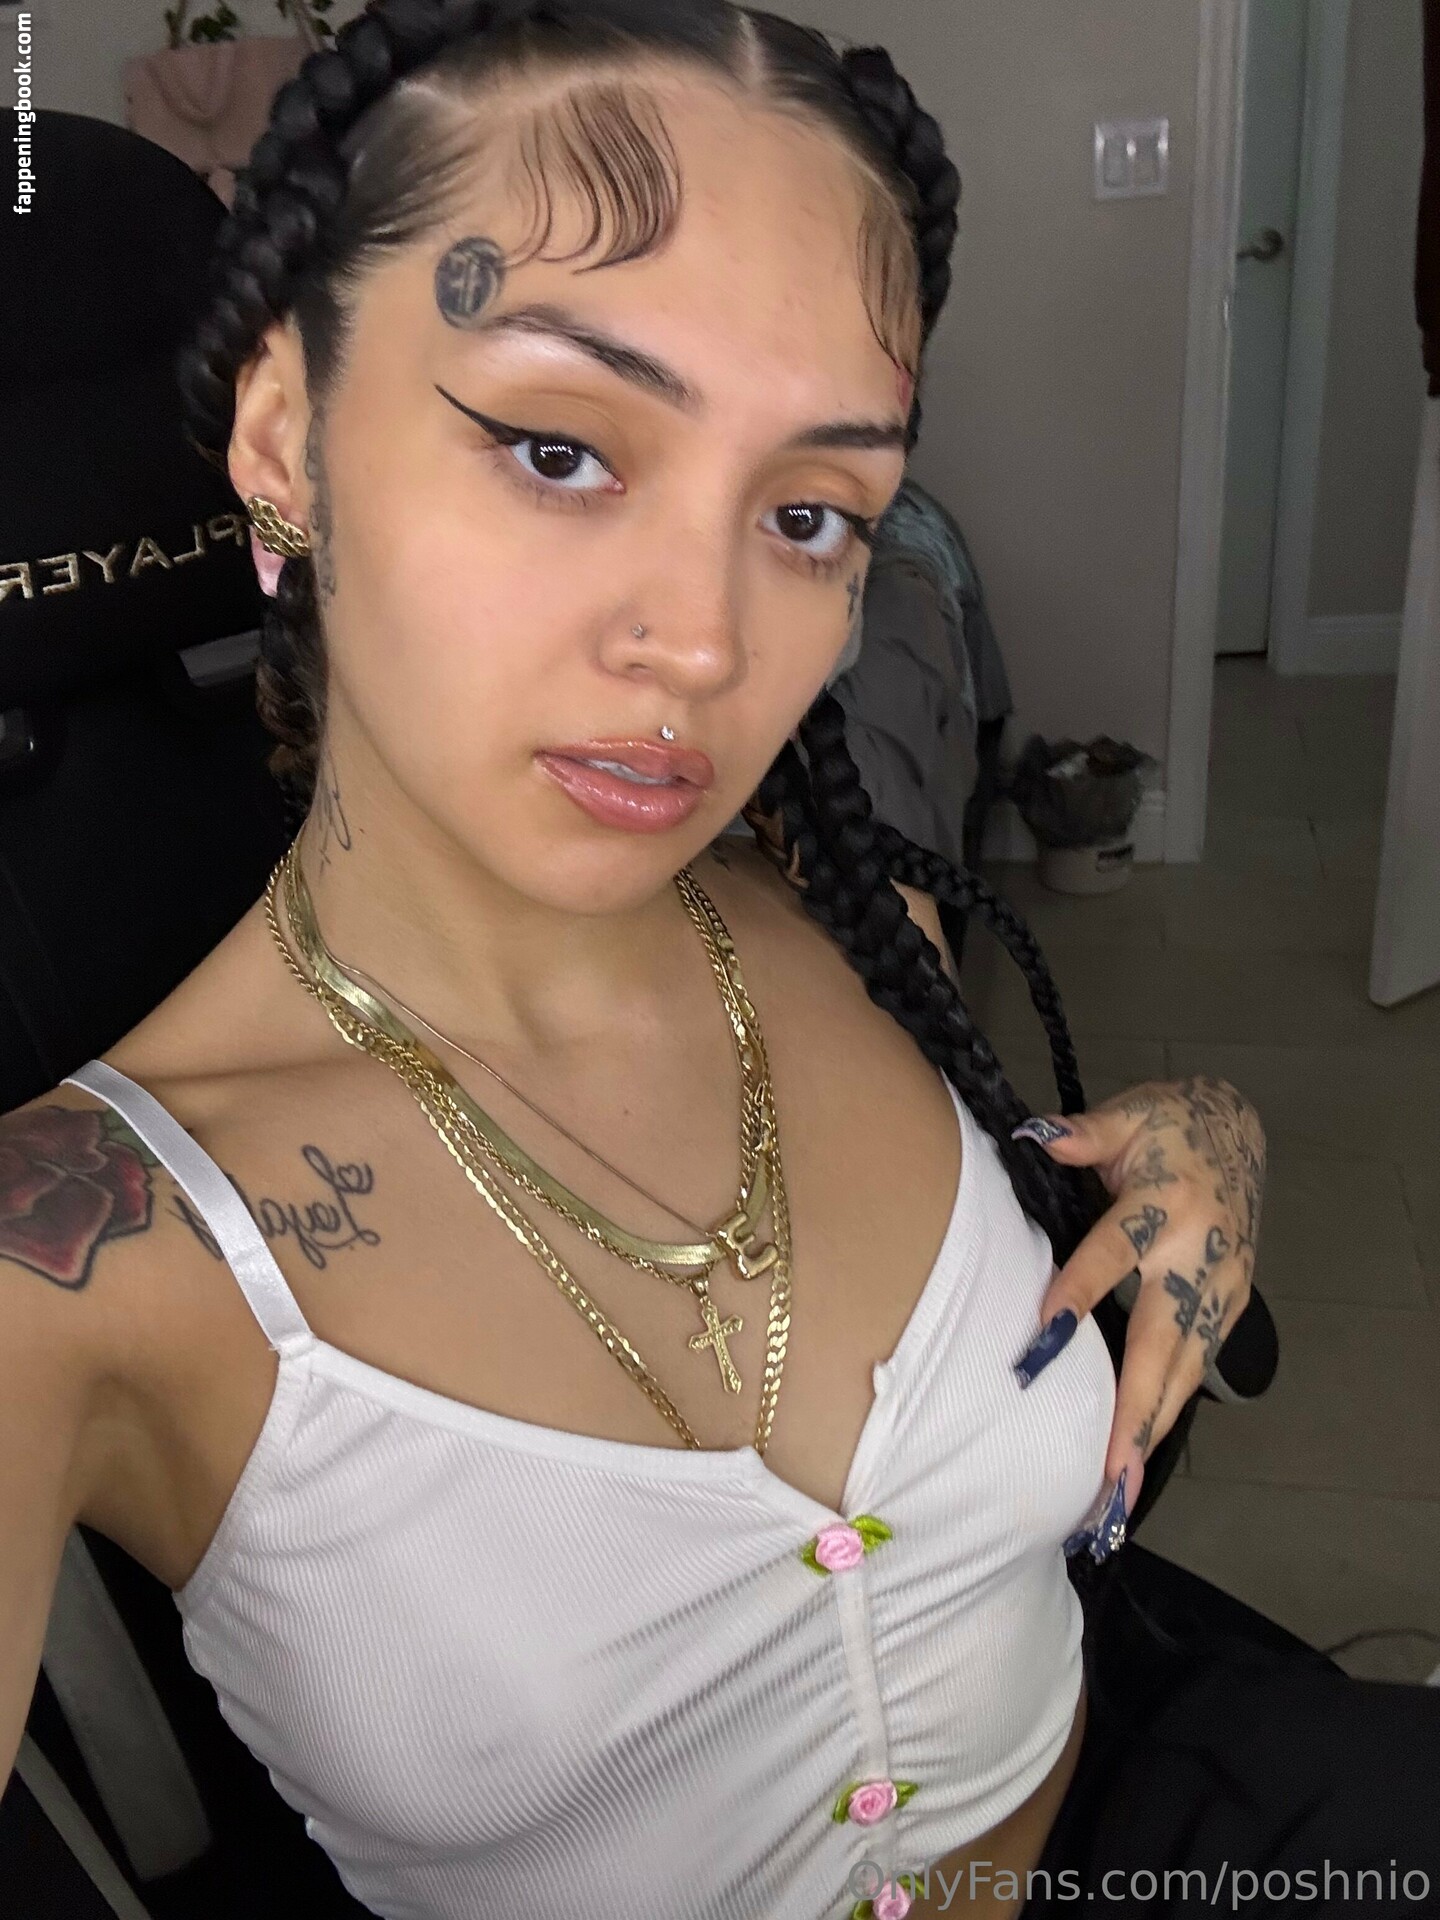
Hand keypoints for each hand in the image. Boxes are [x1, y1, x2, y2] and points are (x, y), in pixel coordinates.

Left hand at [1011, 1077, 1265, 1525]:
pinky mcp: (1229, 1306)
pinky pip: (1195, 1367)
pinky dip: (1166, 1413)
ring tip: (1119, 1491)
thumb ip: (1085, 1133)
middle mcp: (1199, 1255)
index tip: (1043, 1343)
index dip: (1078, 1295)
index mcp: (1167, 1202)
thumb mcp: (1129, 1113)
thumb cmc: (1170, 1125)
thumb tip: (1035, 1137)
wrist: (1239, 1128)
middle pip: (1164, 1342)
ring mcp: (1222, 1288)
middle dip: (1136, 1412)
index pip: (1114, 1255)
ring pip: (1185, 1370)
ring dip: (1151, 1430)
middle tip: (1108, 1476)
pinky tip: (1137, 1457)